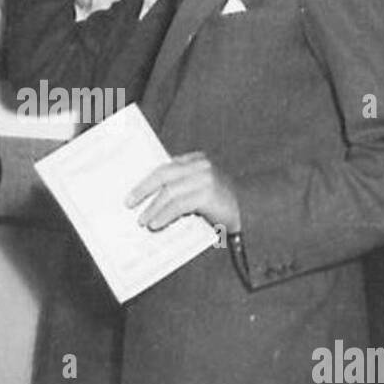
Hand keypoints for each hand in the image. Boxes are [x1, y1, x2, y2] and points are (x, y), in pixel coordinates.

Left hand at [126, 152, 241, 232]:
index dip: (147, 179)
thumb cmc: (223, 206)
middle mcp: (201, 165)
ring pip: (169, 191)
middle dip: (144, 189)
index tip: (133, 191)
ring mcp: (205, 178)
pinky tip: (156, 224)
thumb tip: (150, 201)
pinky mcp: (208, 193)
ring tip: (143, 220)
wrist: (253, 213)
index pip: (166, 166)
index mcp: (197, 160)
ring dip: (153, 208)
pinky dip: (164, 215)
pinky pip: (179, 204)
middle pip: (164, 174)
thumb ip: (181, 189)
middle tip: (129, 202)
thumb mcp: (200, 192)